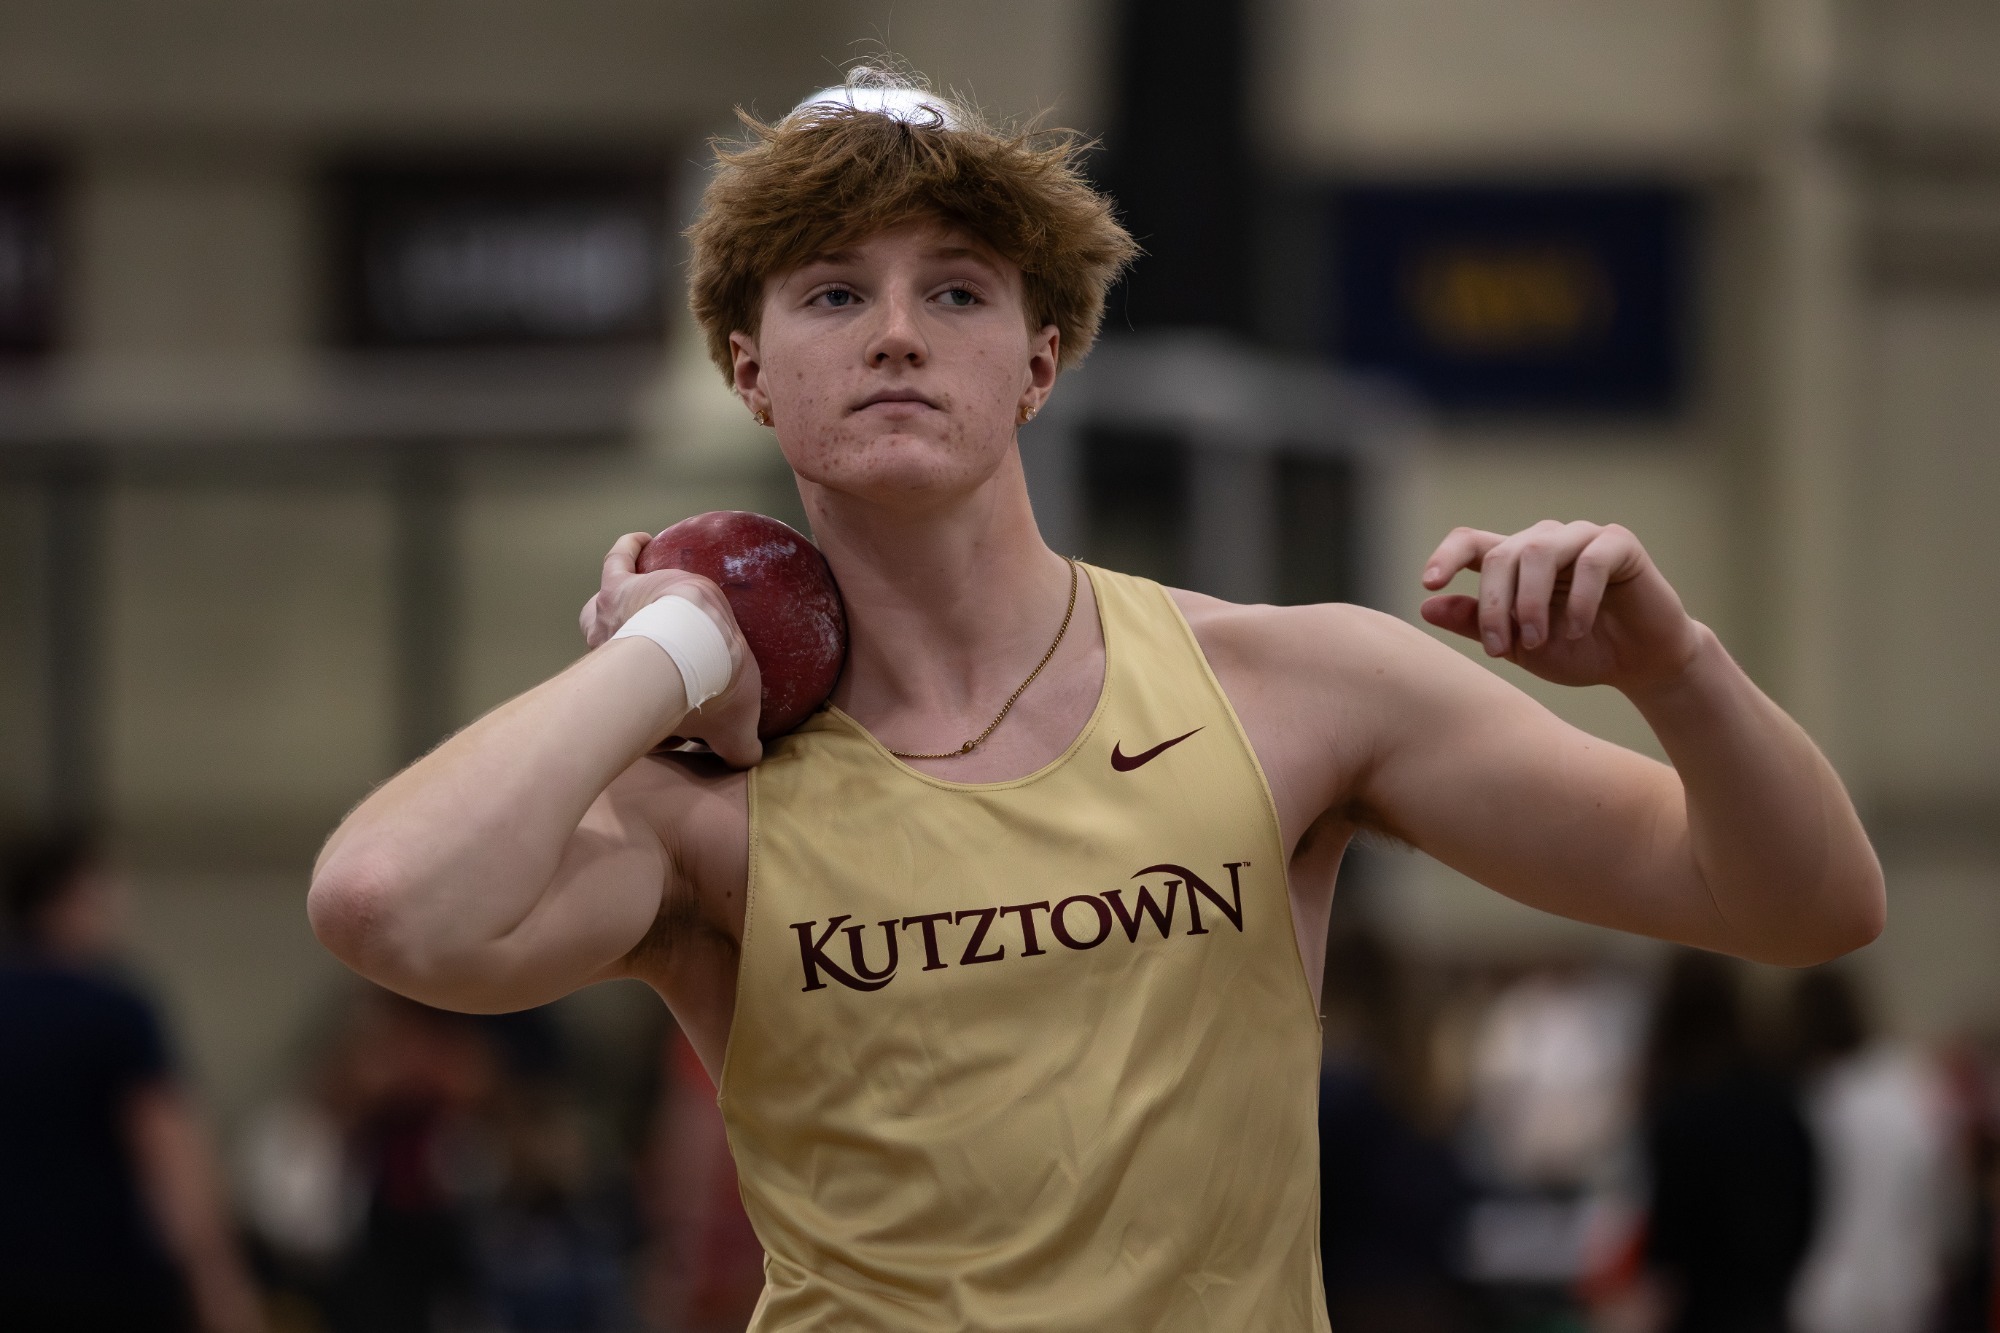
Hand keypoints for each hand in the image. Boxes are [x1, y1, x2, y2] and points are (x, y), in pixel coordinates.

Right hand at [580, 532, 762, 766]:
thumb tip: (750, 759)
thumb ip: (740, 746)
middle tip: (637, 649)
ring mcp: (612, 624)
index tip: (672, 708)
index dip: (655, 706)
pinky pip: (616, 562)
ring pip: (597, 615)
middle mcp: (613, 661)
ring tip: (628, 591)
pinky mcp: (620, 589)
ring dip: (609, 609)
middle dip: (612, 656)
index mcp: (642, 694)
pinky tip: (642, 539)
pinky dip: (627, 549)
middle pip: (604, 655)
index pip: (643, 701)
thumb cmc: (707, 690)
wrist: (689, 648)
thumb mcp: (733, 726)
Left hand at [1418, 520, 1704, 695]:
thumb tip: (1427, 606)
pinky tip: (1577, 630)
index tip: (1430, 583)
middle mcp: (1544, 542)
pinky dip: (1579, 599)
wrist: (1641, 664)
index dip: (1445, 556)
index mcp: (1514, 562)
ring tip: (1534, 641)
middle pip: (1502, 554)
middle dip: (1493, 604)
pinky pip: (1591, 559)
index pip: (1470, 542)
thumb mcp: (1519, 646)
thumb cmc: (1579, 651)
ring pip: (1539, 550)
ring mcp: (1582, 538)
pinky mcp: (1620, 544)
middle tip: (1499, 649)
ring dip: (1530, 601)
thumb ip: (1476, 625)